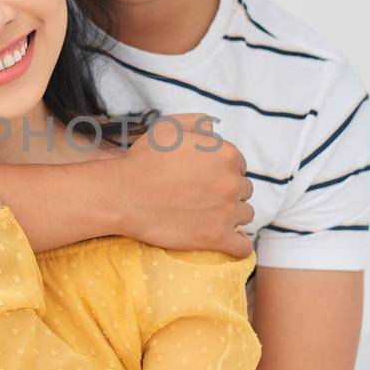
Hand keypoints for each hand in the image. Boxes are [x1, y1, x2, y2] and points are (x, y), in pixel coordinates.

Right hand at [121, 114, 253, 256]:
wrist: (124, 195)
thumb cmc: (143, 160)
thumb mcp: (169, 126)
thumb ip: (197, 122)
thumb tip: (214, 130)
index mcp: (226, 155)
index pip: (239, 166)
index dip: (223, 171)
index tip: (207, 178)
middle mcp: (232, 182)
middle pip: (244, 190)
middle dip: (229, 192)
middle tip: (206, 197)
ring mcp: (226, 212)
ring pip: (245, 215)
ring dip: (234, 216)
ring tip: (213, 217)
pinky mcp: (217, 237)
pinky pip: (242, 247)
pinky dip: (239, 246)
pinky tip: (231, 244)